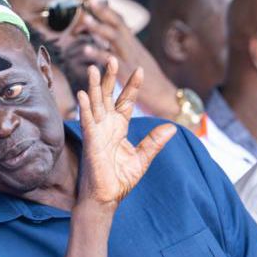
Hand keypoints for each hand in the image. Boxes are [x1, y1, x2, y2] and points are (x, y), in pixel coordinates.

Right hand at [76, 57, 175, 208]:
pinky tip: (82, 93)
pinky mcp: (91, 142)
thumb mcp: (143, 159)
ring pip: (95, 104)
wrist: (107, 198)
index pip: (126, 101)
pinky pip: (87, 121)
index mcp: (119, 128)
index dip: (132, 86)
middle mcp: (106, 126)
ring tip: (94, 68)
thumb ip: (155, 142)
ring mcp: (97, 133)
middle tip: (111, 58)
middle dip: (109, 77)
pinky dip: (84, 107)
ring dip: (94, 86)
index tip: (140, 70)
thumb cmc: (120, 180)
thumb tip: (173, 128)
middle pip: (107, 96)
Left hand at [81, 0, 179, 117]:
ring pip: (115, 40)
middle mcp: (134, 50)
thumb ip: (127, 53)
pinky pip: (112, 62)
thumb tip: (114, 44)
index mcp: (135, 47)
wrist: (167, 100)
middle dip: (104, 12)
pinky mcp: (128, 75)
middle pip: (118, 26)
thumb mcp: (139, 64)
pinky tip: (85, 49)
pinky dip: (99, 54)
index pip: (121, 24)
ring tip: (85, 20)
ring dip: (100, 28)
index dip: (108, 12)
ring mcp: (131, 61)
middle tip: (89, 0)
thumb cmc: (152, 85)